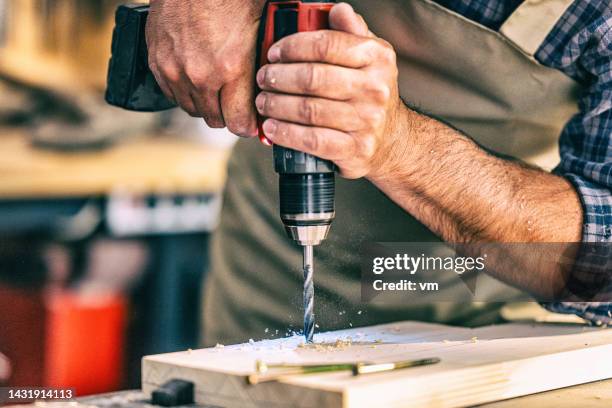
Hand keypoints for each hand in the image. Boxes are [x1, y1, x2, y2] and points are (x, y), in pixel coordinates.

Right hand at [146, 0, 265, 135]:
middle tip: (236, 102)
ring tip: (216, 86)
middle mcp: (200, 75)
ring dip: (206, 103)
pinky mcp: (156, 62)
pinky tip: (195, 76)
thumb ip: (262, 65)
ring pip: (193, 109)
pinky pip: (172, 94)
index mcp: (231, 68)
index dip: (248, 125)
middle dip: (229, 114)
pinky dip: (184, 90)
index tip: (252, 122)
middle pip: (216, 120)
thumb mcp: (260, 28)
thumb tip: (270, 90)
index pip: (239, 124)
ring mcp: (175, 70)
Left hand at [255, 3, 403, 178]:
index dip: (293, 47)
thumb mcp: (370, 57)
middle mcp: (375, 88)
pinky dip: (286, 133)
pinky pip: (313, 140)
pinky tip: (272, 127)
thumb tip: (336, 9)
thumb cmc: (370, 93)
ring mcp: (366, 121)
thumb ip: (350, 33)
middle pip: (313, 78)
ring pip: (309, 110)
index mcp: (376, 57)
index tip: (274, 53)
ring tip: (263, 101)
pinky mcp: (355, 149)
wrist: (393, 140)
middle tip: (263, 78)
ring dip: (276, 105)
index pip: (326, 44)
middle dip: (278, 77)